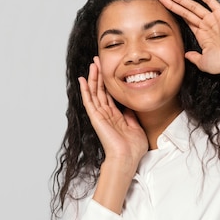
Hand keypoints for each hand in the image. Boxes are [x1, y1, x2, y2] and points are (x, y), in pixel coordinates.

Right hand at [78, 57, 147, 176]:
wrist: (127, 157)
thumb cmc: (133, 147)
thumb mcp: (136, 126)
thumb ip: (131, 115)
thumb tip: (131, 104)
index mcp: (116, 116)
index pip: (110, 95)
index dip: (109, 82)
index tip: (109, 70)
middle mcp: (106, 114)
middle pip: (101, 91)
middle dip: (100, 76)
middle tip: (98, 61)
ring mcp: (100, 115)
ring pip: (95, 93)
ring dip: (93, 78)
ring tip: (93, 65)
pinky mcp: (96, 118)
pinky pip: (89, 101)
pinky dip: (86, 90)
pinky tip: (83, 80)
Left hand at [158, 0, 219, 74]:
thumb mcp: (203, 62)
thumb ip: (194, 58)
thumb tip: (187, 56)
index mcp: (204, 36)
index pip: (187, 21)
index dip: (176, 14)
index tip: (165, 8)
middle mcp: (208, 26)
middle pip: (187, 12)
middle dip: (174, 4)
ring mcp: (214, 19)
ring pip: (194, 6)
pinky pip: (208, 1)